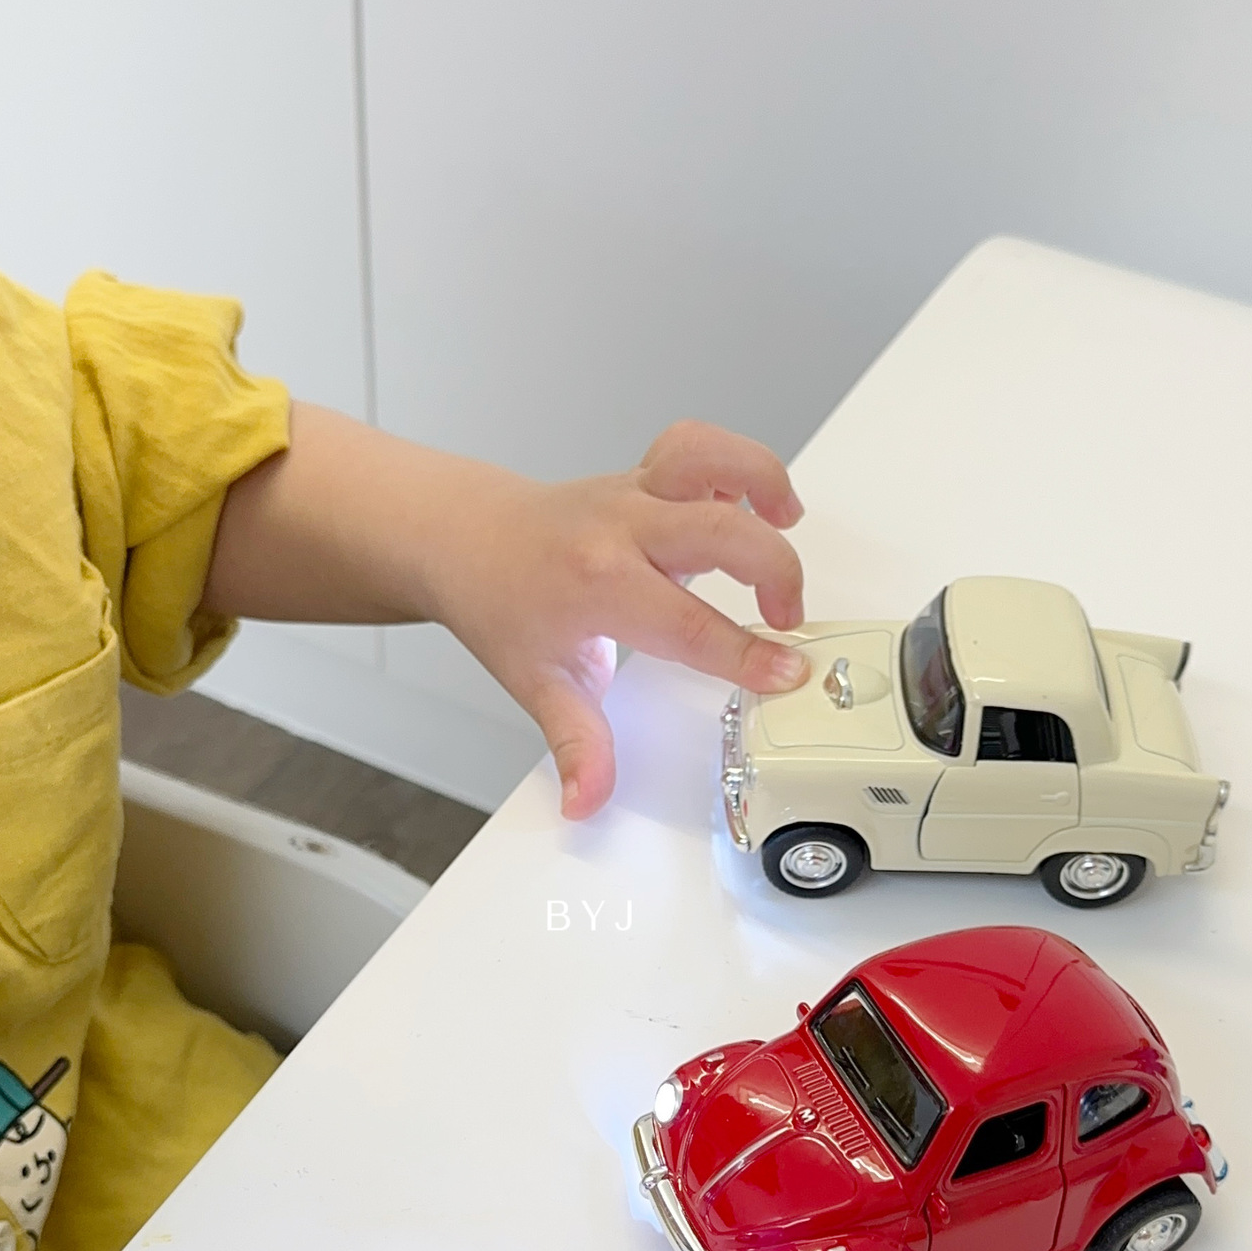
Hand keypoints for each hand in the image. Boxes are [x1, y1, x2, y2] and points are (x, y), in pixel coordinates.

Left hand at [427, 420, 809, 818]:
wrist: (464, 539)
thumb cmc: (502, 604)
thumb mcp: (539, 685)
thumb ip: (577, 745)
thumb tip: (586, 800)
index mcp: (600, 586)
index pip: (691, 625)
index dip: (746, 654)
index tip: (787, 675)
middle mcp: (622, 530)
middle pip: (721, 532)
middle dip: (776, 574)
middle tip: (787, 622)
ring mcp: (635, 494)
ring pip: (711, 460)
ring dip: (763, 485)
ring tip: (787, 526)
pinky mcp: (645, 476)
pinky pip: (700, 450)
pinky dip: (738, 466)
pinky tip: (759, 505)